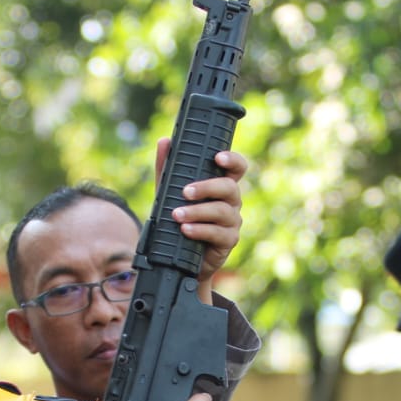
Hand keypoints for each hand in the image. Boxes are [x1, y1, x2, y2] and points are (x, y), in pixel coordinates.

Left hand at [154, 138, 247, 298]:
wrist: (182, 258)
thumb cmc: (180, 220)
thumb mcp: (170, 194)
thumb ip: (167, 169)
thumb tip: (164, 142)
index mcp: (221, 186)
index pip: (236, 168)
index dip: (232, 160)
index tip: (217, 157)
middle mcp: (231, 202)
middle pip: (229, 187)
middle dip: (207, 187)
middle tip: (185, 192)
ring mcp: (232, 222)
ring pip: (222, 211)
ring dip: (198, 212)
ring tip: (177, 215)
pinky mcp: (228, 241)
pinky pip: (218, 233)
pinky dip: (200, 230)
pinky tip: (186, 230)